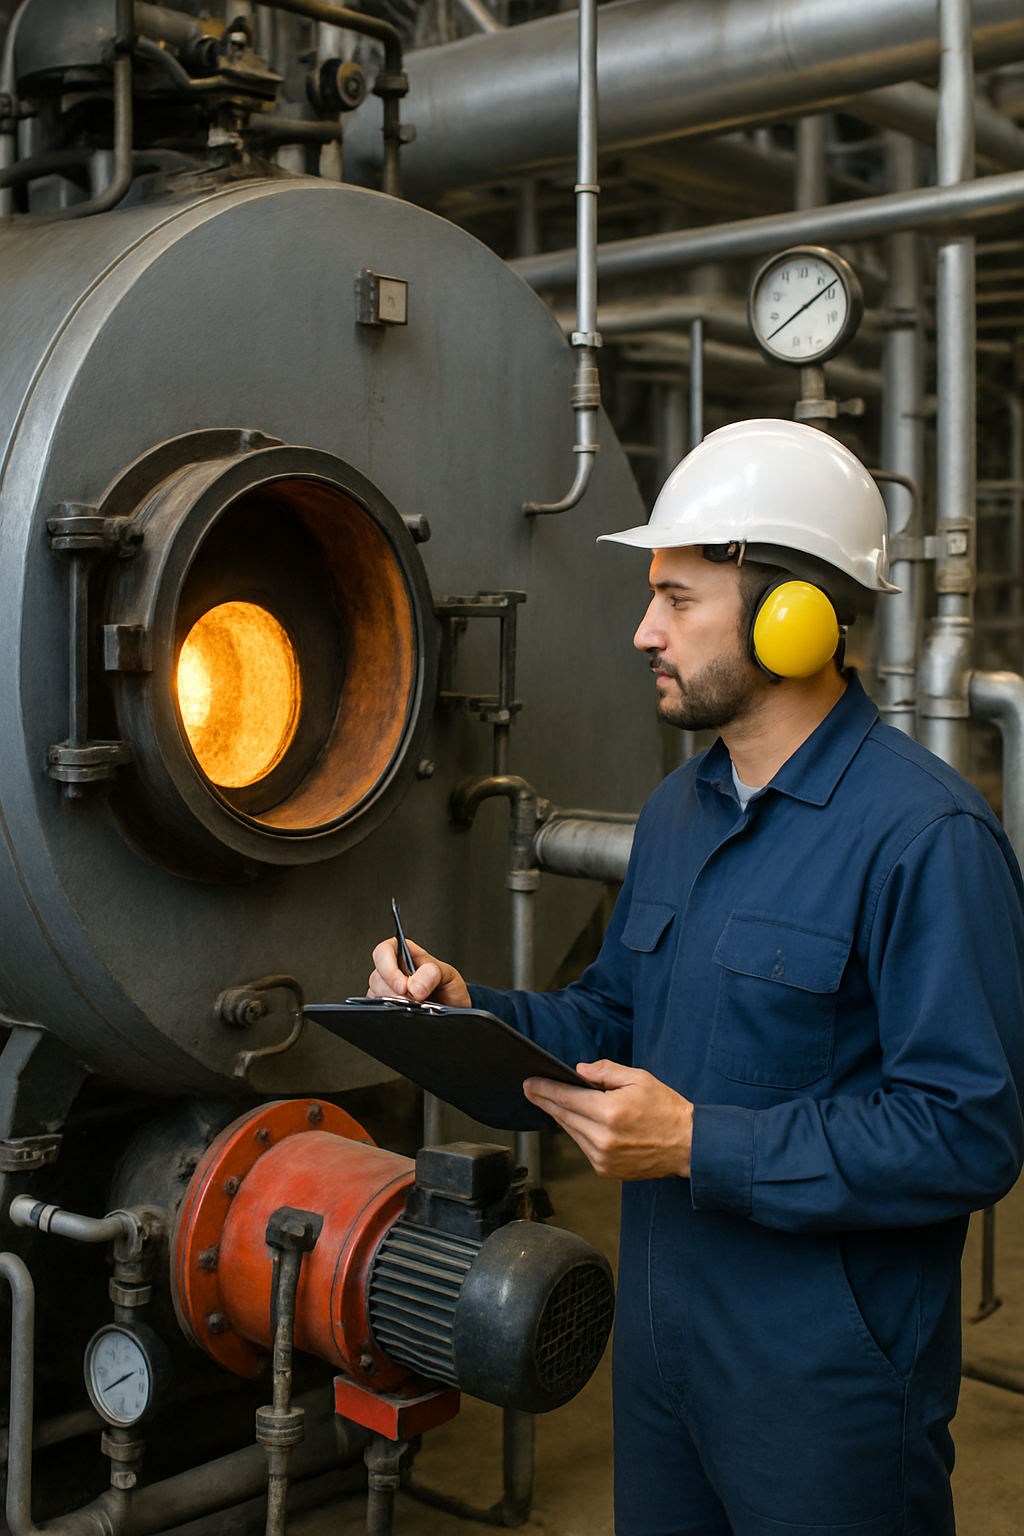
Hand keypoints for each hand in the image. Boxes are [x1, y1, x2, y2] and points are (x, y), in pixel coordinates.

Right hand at [368, 938, 470, 1007]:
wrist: (452, 1010)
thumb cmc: (448, 988)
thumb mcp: (448, 975)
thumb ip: (432, 974)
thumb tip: (414, 986)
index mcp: (406, 954)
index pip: (384, 951)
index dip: (389, 968)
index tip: (403, 986)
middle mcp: (393, 970)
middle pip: (377, 977)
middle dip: (394, 992)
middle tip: (414, 1001)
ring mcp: (386, 989)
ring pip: (376, 995)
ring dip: (395, 1004)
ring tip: (415, 1006)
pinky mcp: (384, 1007)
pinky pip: (378, 1010)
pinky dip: (391, 1013)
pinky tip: (405, 1013)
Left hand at [523, 1060, 693, 1180]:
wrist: (688, 1145)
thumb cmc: (667, 1110)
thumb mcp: (639, 1078)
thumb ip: (606, 1071)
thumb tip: (579, 1071)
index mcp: (610, 1112)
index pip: (567, 1098)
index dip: (545, 1090)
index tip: (529, 1083)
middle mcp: (603, 1138)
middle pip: (563, 1116)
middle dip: (546, 1101)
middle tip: (531, 1089)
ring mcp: (603, 1157)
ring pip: (571, 1132)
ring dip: (561, 1117)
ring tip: (553, 1102)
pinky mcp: (605, 1170)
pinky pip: (583, 1146)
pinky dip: (578, 1132)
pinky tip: (579, 1121)